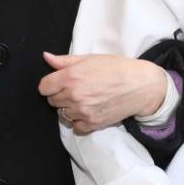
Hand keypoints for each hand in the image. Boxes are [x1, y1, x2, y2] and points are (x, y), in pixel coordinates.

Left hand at [39, 52, 168, 134]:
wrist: (140, 85)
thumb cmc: (116, 68)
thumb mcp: (90, 58)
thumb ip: (65, 61)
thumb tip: (46, 57)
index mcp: (71, 76)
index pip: (43, 87)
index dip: (50, 84)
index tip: (59, 83)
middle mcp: (74, 95)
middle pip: (52, 101)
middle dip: (60, 95)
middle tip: (76, 90)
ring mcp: (82, 111)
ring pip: (62, 114)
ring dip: (69, 109)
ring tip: (84, 100)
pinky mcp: (92, 124)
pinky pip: (75, 127)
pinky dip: (79, 122)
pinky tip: (88, 112)